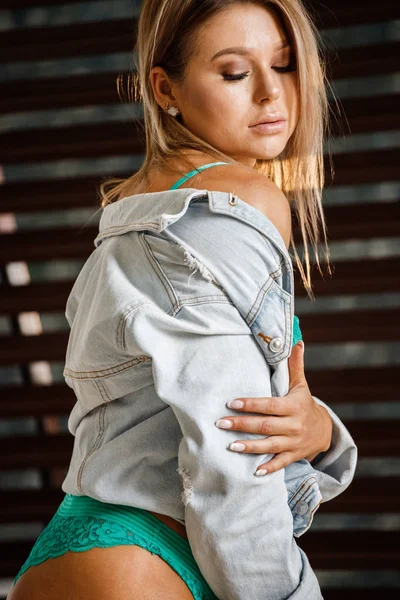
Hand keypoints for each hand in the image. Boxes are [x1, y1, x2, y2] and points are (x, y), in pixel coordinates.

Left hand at [215, 341, 332, 474]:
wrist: (325, 430)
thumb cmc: (305, 403)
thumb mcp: (301, 385)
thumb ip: (295, 365)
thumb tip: (296, 341)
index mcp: (293, 406)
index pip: (269, 405)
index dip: (251, 404)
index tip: (232, 403)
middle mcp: (294, 425)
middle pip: (265, 425)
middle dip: (242, 424)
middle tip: (221, 423)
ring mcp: (294, 442)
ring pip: (270, 445)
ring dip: (249, 447)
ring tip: (230, 446)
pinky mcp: (293, 455)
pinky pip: (280, 463)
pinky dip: (268, 467)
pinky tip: (253, 471)